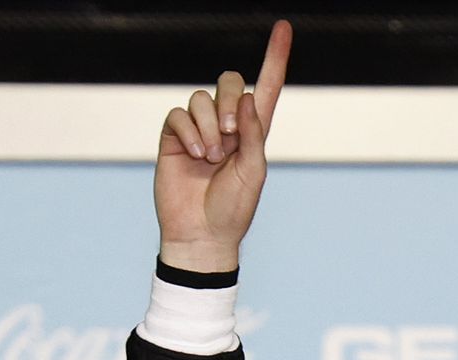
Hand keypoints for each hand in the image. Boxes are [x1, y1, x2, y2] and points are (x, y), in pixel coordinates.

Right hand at [155, 20, 292, 272]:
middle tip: (233, 134)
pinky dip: (189, 131)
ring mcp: (198, 129)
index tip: (283, 27)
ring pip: (200, 97)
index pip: (266, 87)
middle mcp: (227, 124)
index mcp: (254, 131)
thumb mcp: (253, 172)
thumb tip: (244, 97)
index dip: (275, 58)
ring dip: (209, 125)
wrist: (202, 234)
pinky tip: (197, 154)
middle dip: (229, 100)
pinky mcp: (174, 137)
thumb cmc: (233, 208)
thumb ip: (254, 134)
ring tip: (212, 157)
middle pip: (228, 81)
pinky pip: (178, 114)